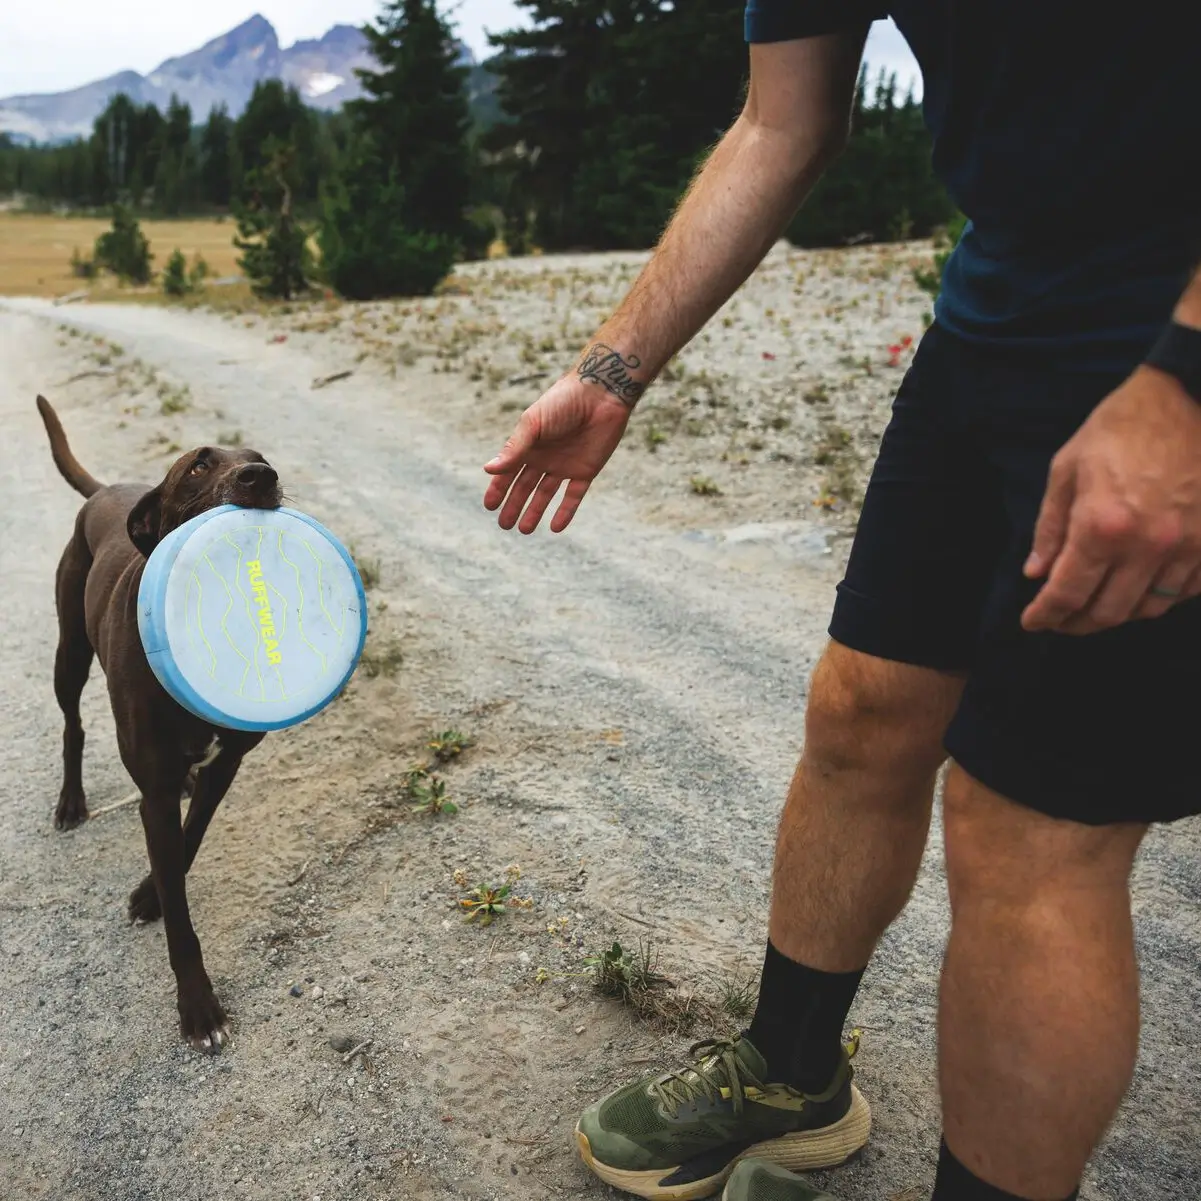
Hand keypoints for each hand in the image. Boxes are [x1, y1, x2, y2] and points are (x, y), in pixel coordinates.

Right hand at [483, 376, 632, 532]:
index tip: (489, 506)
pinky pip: (573, 496)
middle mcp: (544, 457)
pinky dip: (565, 512)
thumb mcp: (533, 425)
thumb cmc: (562, 403)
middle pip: (525, 487)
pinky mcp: (586, 470)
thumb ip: (514, 449)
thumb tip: (488, 470)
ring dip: (535, 511)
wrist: (600, 395)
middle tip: (504, 525)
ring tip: (525, 530)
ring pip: (546, 494)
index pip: (508, 471)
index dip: (498, 489)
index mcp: (528, 445)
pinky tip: (555, 528)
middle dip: (514, 505)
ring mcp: (564, 465)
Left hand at [1022, 367, 1200, 633]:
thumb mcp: (1067, 469)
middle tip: (1060, 619)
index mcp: (1102, 526)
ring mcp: (1188, 547)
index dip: (1045, 616)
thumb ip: (1050, 527)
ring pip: (1148, 608)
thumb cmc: (1120, 428)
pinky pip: (1184, 591)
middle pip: (1107, 612)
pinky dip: (1156, 597)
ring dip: (1117, 613)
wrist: (1188, 396)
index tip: (1032, 622)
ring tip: (1095, 604)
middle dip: (1076, 623)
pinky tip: (1137, 586)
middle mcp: (1147, 545)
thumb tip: (1035, 573)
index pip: (1066, 594)